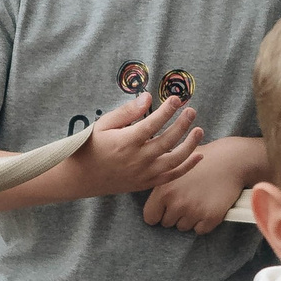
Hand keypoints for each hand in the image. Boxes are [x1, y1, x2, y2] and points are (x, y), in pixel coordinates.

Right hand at [77, 92, 202, 197]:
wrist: (81, 178)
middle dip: (182, 124)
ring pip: (174, 160)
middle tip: (191, 110)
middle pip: (168, 140)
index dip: (167, 110)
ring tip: (199, 130)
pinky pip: (172, 176)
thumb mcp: (103, 125)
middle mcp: (138, 159)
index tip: (177, 99)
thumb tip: (148, 98)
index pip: (153, 123)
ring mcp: (144, 173)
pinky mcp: (146, 183)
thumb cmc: (91, 147)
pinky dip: (187, 167)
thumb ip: (127, 112)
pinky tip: (199, 155)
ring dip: (190, 145)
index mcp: (126, 141)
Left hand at [144, 147, 241, 231]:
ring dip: (189, 218)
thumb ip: (159, 175)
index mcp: (164, 190)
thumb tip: (143, 176)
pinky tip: (208, 206)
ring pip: (183, 227)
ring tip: (198, 200)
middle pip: (167, 223)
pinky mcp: (211, 218)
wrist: (231, 160)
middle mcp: (177, 203)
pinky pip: (200, 230)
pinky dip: (204, 222)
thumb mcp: (175, 161)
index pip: (150, 217)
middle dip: (174, 215)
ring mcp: (194, 212)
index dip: (158, 212)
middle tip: (187, 199)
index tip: (165, 207)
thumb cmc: (202, 158)